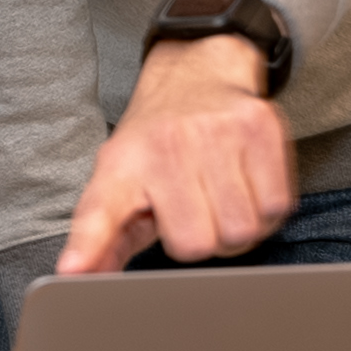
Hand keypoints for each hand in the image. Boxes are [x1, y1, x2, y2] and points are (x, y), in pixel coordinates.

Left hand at [56, 34, 295, 273]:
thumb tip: (74, 275)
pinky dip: (267, 210)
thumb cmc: (155, 143)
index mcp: (121, 166)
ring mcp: (216, 133)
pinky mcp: (259, 128)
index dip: (88, 245)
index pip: (100, 211)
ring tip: (221, 200)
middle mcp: (166, 146)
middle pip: (201, 245)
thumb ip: (100, 235)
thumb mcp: (118, 182)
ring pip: (244, 230)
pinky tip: (247, 187)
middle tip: (196, 212)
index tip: (72, 271)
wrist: (195, 74)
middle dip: (204, 241)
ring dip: (239, 228)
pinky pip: (278, 206)